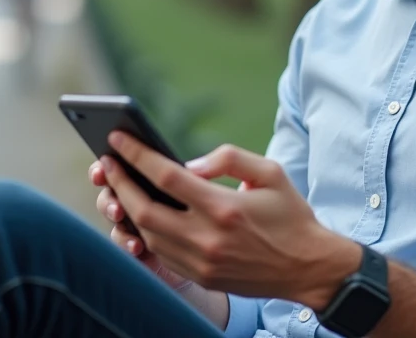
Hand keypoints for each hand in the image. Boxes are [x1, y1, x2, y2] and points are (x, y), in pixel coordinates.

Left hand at [100, 133, 360, 304]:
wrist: (308, 268)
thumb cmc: (290, 214)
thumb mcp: (269, 172)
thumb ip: (228, 158)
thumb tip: (188, 163)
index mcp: (223, 207)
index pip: (166, 176)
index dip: (136, 155)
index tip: (117, 138)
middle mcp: (208, 238)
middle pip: (145, 209)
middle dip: (120, 183)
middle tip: (106, 162)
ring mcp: (201, 262)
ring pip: (147, 234)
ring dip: (127, 208)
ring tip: (118, 185)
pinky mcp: (201, 276)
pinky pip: (161, 253)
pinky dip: (145, 232)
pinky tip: (140, 212)